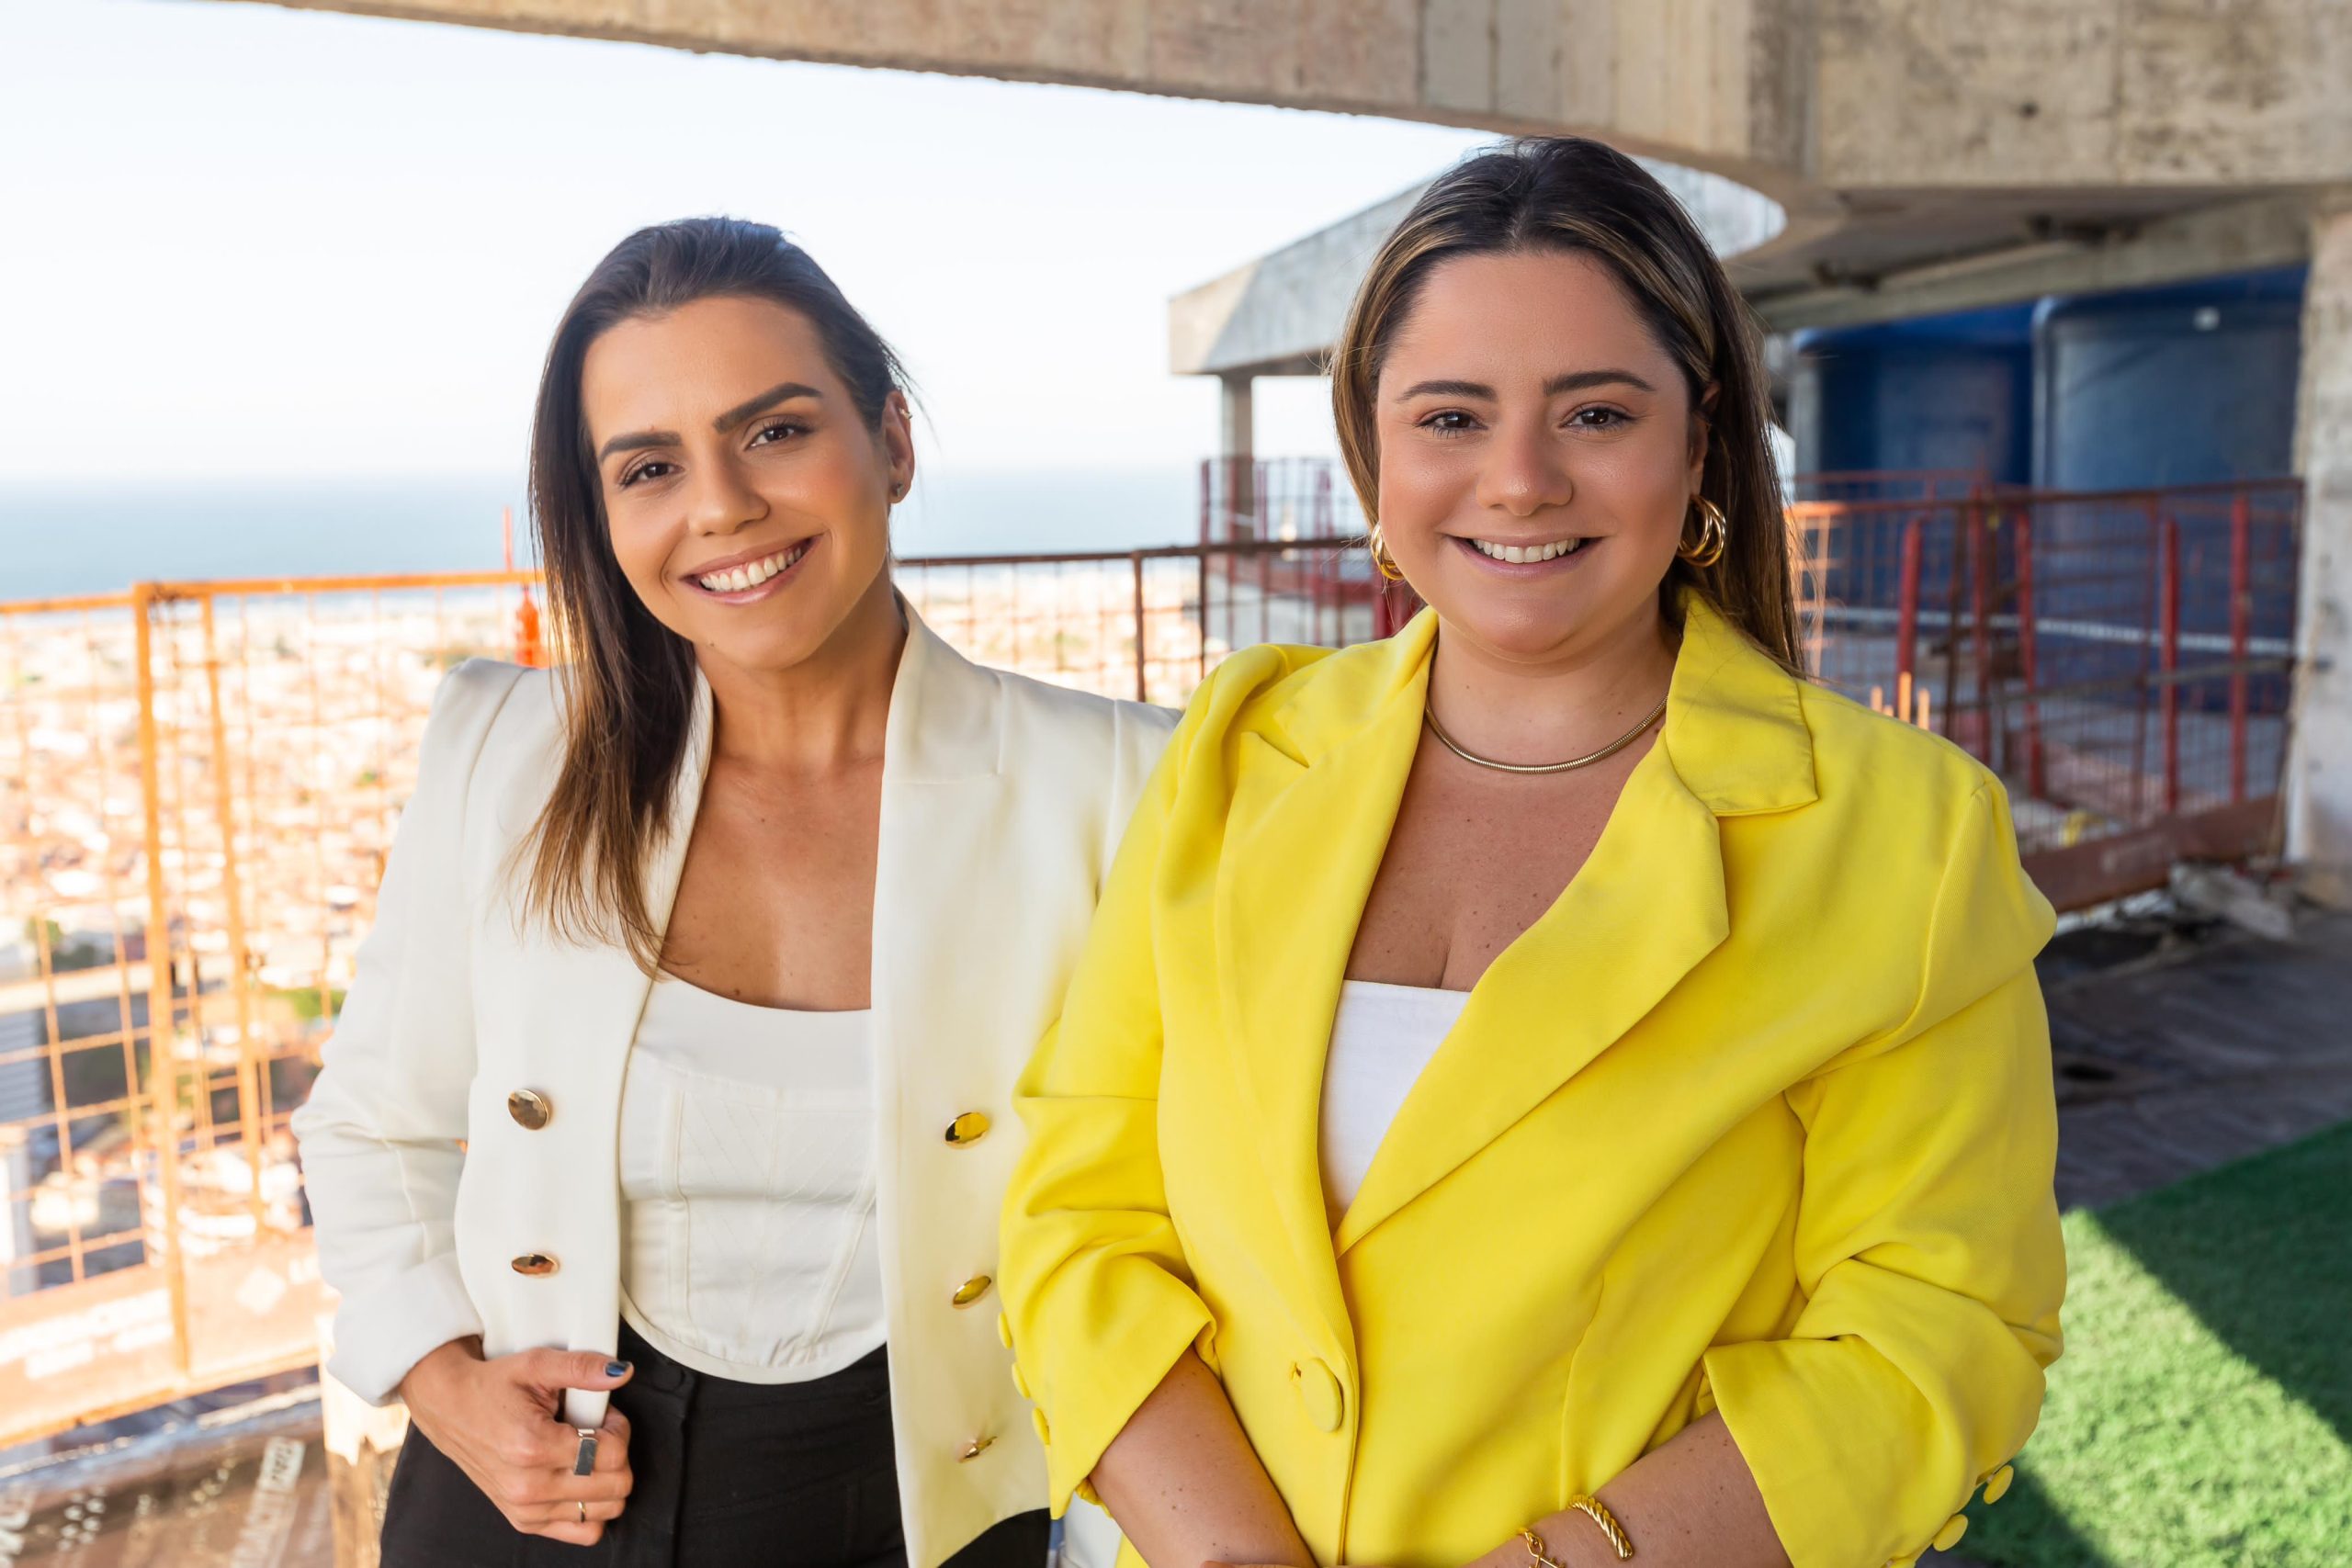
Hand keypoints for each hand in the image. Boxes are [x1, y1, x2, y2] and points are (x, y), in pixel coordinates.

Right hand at [396, 1337, 635, 1543]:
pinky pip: (584, 1532)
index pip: (612, 1454)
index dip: (619, 1429)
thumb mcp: (536, 1363)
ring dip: (608, 1479)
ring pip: (606, 1511)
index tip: (604, 1416)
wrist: (450, 1409)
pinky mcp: (524, 1522)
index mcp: (533, 1447)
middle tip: (596, 1432)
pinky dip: (592, 1507)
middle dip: (617, 1454)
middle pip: (616, 1485)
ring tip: (585, 1453)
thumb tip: (623, 1373)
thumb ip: (581, 1367)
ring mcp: (526, 1510)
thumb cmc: (493, 1385)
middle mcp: (529, 1487)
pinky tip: (579, 1479)